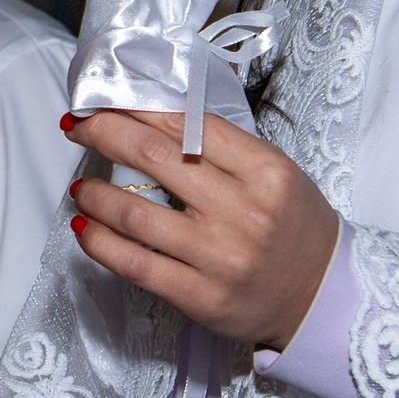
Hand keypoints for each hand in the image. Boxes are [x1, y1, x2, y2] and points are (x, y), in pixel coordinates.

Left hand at [64, 109, 338, 349]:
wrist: (320, 295)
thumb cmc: (293, 226)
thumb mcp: (275, 172)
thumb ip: (222, 148)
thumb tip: (152, 119)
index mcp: (265, 171)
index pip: (187, 125)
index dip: (136, 108)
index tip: (106, 102)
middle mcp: (243, 212)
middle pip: (154, 157)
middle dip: (103, 134)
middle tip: (78, 127)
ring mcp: (220, 257)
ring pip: (135, 213)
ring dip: (95, 194)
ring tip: (82, 188)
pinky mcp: (200, 296)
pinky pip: (135, 264)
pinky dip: (100, 242)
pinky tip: (86, 228)